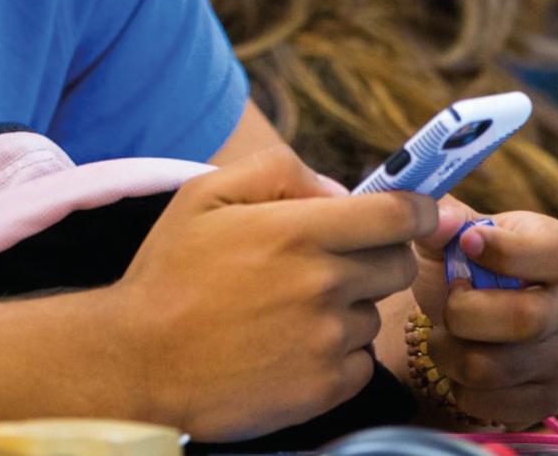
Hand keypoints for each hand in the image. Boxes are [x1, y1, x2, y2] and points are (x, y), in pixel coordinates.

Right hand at [110, 147, 431, 439]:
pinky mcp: (325, 387)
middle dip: (377, 257)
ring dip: (349, 309)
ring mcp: (327, 340)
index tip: (419, 213)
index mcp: (299, 230)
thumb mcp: (206, 194)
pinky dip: (339, 355)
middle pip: (398, 264)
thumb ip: (278, 170)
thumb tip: (339, 190)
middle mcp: (323, 284)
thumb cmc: (170, 274)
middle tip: (330, 264)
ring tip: (290, 312)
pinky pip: (361, 362)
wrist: (137, 363)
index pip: (399, 214)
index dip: (420, 210)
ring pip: (375, 314)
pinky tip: (292, 348)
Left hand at [409, 199, 557, 429]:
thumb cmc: (464, 264)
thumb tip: (436, 218)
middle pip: (526, 320)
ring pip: (493, 368)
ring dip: (449, 351)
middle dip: (465, 312)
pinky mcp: (546, 399)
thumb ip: (443, 218)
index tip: (467, 244)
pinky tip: (461, 361)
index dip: (510, 253)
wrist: (465, 317)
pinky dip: (459, 386)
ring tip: (445, 332)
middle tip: (449, 299)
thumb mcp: (453, 233)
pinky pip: (489, 404)